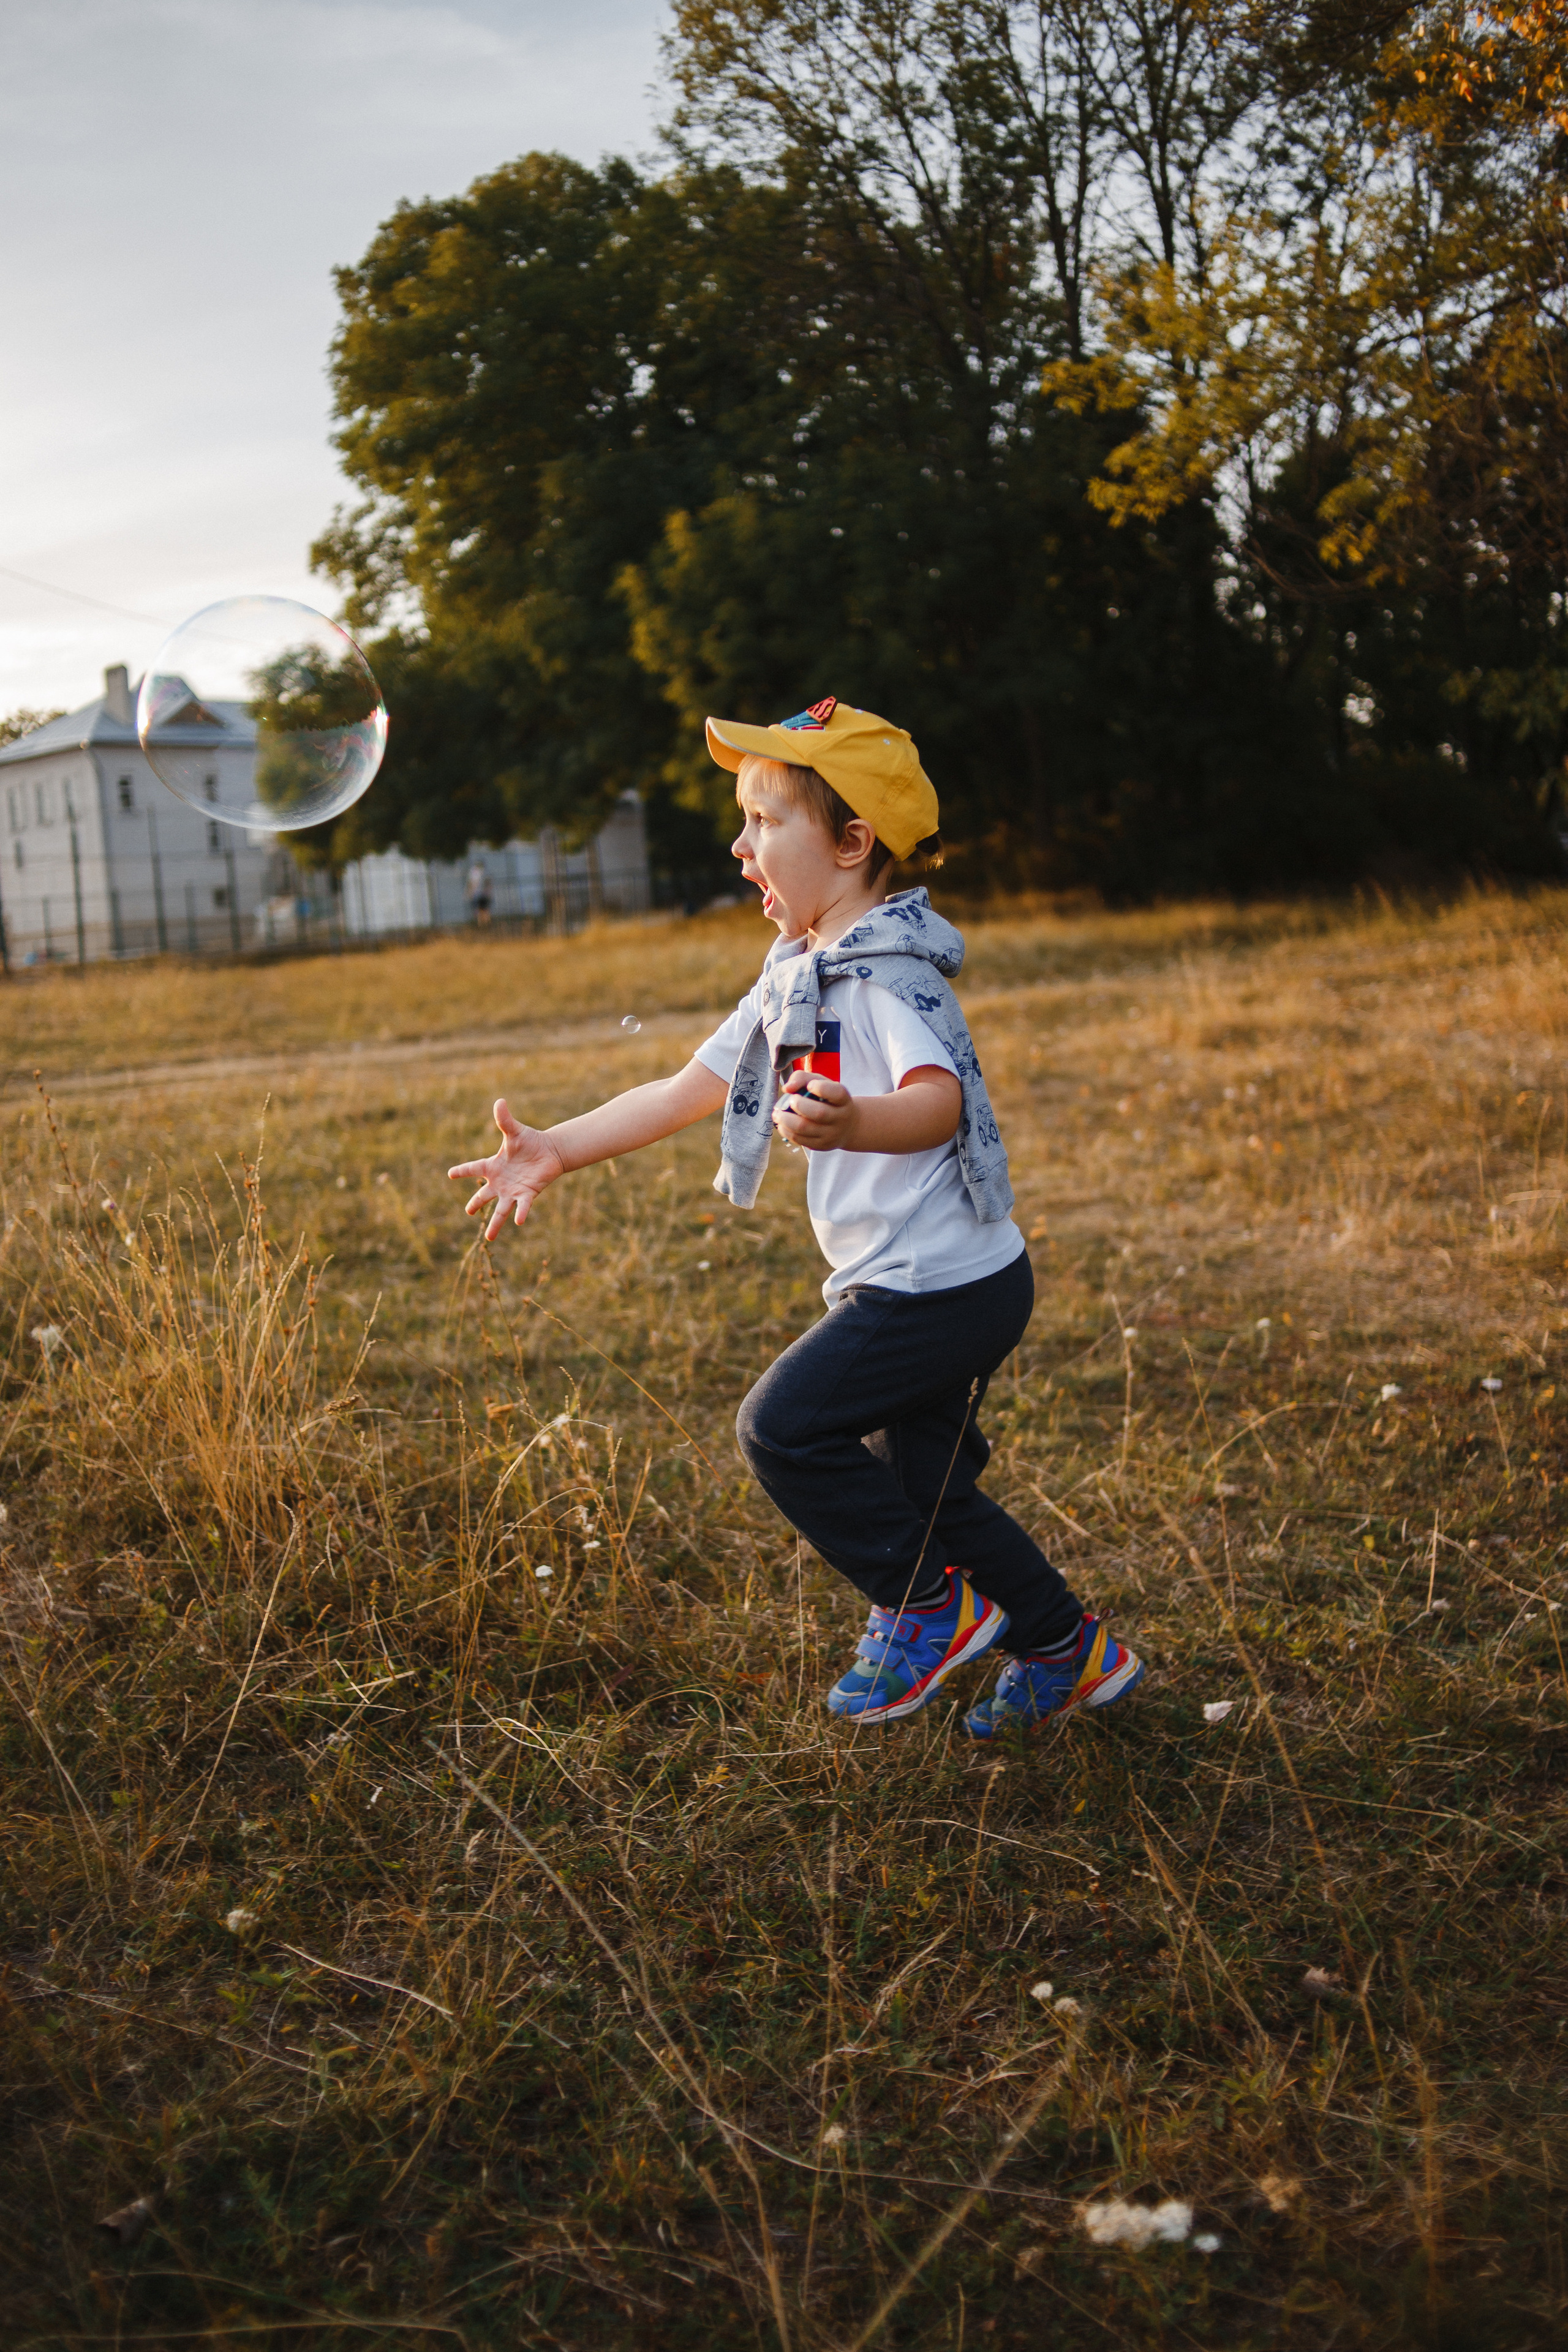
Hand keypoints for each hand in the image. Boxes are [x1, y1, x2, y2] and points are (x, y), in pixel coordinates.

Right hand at [447, 1098, 565, 1239]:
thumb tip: (500, 1101)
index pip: (473, 1168)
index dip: (462, 1171)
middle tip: (468, 1212)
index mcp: (493, 1166)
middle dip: (476, 1204)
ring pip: (501, 1210)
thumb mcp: (514, 1131)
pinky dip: (520, 1213)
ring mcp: (513, 1190)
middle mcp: (500, 1182)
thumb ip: (505, 1119)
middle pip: (484, 1196)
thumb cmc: (530, 1141)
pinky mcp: (528, 1194)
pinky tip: (518, 1222)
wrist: (550, 1151)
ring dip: (496, 1223)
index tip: (450, 1174)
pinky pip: (522, 1206)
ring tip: (490, 1237)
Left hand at [773, 1068, 856, 1151]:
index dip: (821, 1088)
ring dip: (786, 1120)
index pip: (837, 1093)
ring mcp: (831, 1134)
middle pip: (819, 1113)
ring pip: (805, 1128)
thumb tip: (787, 1088)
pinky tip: (782, 1124)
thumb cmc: (827, 1100)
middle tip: (790, 1100)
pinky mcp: (821, 1145)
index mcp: (843, 1099)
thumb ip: (802, 1078)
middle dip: (799, 1105)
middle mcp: (840, 1118)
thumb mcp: (821, 1083)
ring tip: (777, 1113)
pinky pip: (800, 1139)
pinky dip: (786, 1131)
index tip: (810, 1085)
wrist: (846, 1126)